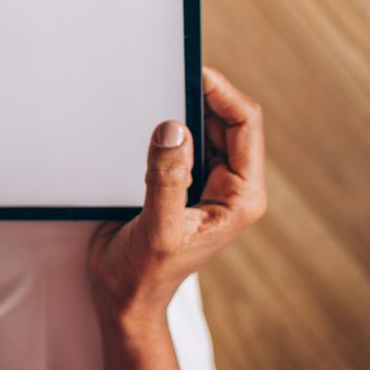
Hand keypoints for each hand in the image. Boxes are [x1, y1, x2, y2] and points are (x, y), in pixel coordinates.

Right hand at [88, 67, 267, 326]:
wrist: (124, 297)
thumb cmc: (144, 274)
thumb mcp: (157, 228)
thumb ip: (166, 179)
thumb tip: (173, 127)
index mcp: (241, 196)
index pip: (245, 125)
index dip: (223, 93)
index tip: (193, 71)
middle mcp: (231, 185)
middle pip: (227, 118)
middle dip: (201, 96)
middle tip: (167, 76)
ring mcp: (207, 181)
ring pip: (204, 125)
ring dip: (183, 109)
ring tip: (155, 95)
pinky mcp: (182, 179)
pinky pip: (181, 139)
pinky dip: (167, 127)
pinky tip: (146, 120)